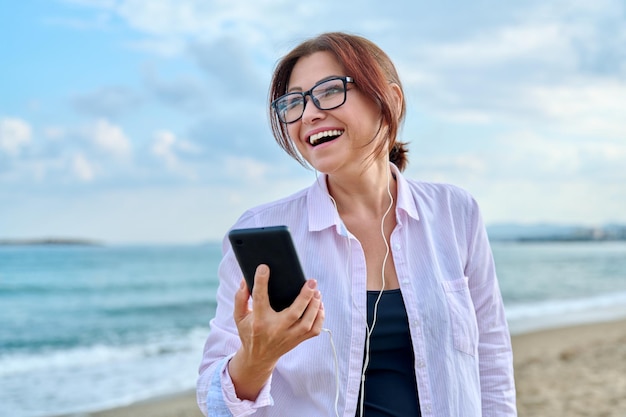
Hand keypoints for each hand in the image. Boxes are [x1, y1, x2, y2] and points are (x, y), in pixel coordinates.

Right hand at [229, 264, 324, 399]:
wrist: (258, 358)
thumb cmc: (249, 332)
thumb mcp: (239, 317)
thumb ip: (240, 298)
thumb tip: (245, 280)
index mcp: (259, 322)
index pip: (260, 299)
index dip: (261, 282)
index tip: (264, 268)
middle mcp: (275, 330)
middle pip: (294, 313)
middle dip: (305, 296)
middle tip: (311, 281)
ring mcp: (289, 337)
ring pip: (307, 323)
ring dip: (314, 306)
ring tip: (317, 291)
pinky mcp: (298, 341)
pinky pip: (314, 330)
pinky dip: (320, 317)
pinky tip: (319, 305)